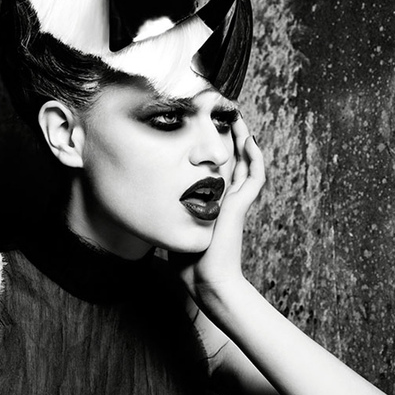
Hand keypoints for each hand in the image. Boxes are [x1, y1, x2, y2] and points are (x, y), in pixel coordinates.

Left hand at [171, 115, 264, 298]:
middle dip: (230, 136)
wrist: (205, 281)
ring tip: (237, 117)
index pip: (218, 169)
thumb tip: (139, 205)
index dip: (215, 150)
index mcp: (214, 202)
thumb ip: (162, 215)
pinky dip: (255, 158)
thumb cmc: (188, 263)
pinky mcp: (241, 205)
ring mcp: (236, 201)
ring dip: (244, 139)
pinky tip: (248, 140)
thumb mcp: (171, 229)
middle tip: (223, 114)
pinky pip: (255, 177)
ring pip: (248, 162)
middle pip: (235, 159)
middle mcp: (228, 198)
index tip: (203, 130)